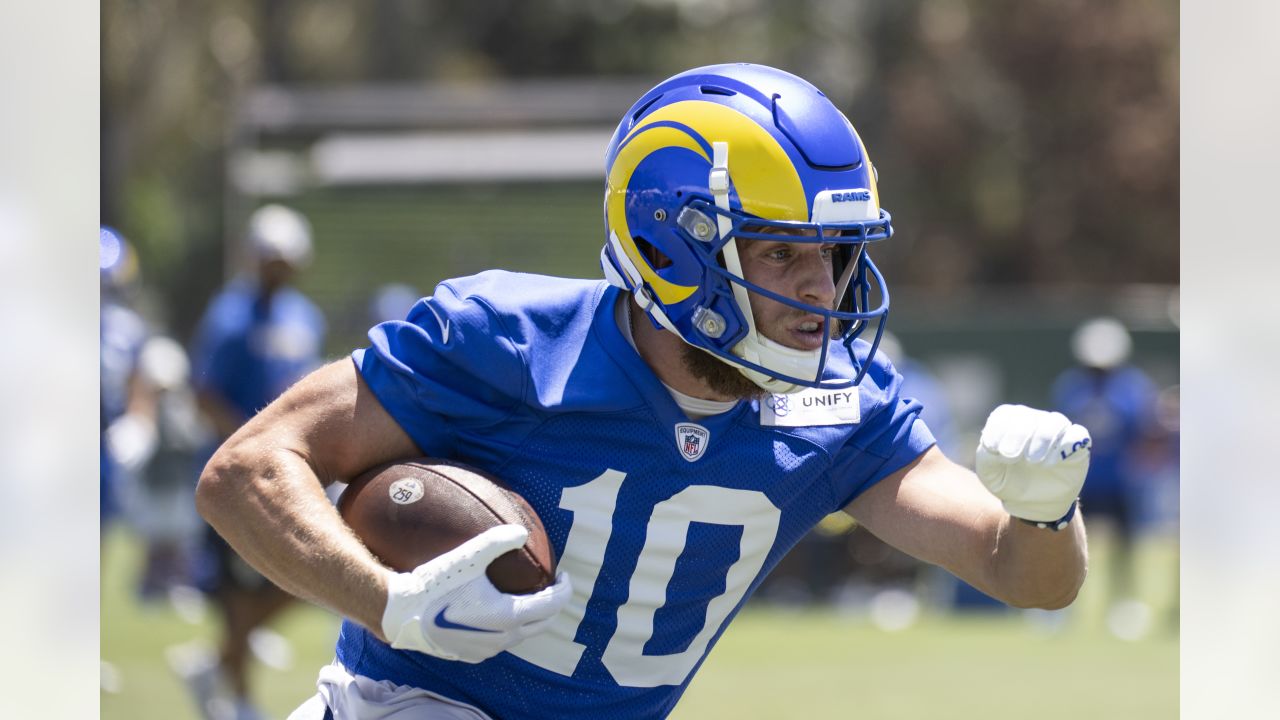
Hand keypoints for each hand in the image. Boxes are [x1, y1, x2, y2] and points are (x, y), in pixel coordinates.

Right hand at [381, 524, 571, 662]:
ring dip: (532, 616)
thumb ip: (497, 541)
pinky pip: (502, 642)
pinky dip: (510, 626)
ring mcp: (487, 650)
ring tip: (527, 594)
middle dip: (553, 603)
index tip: (562, 573)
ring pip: (523, 634)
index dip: (564, 588)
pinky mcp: (472, 655)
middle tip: (550, 583)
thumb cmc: (435, 584)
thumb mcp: (468, 557)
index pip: (553, 605)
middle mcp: (502, 638)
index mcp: (508, 616)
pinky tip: (499, 610)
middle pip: (543, 623)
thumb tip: (522, 532)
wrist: (401, 613)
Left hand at [975, 404, 1090, 522]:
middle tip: (1011, 458)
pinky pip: (1078, 435)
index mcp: (1010, 422)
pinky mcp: (1077, 445)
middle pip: (1029, 417)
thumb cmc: (1008, 481)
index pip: (1005, 415)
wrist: (1033, 502)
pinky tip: (1052, 462)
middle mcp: (1035, 421)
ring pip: (1055, 421)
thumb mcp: (990, 473)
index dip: (998, 431)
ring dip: (1042, 439)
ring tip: (1032, 461)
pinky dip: (1067, 443)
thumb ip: (987, 457)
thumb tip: (994, 447)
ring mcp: (1057, 431)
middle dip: (1018, 436)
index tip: (995, 451)